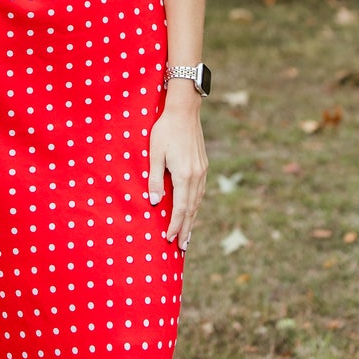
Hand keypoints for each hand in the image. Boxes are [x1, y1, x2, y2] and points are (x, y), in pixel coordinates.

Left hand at [149, 92, 206, 248]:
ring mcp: (202, 171)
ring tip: (187, 235)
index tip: (169, 238)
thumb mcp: (155, 154)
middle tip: (181, 247)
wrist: (184, 111)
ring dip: (192, 220)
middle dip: (186, 229)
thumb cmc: (165, 131)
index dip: (175, 224)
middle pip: (192, 209)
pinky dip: (196, 206)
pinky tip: (192, 211)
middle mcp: (196, 176)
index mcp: (184, 174)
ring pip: (198, 202)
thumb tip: (156, 203)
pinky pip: (200, 192)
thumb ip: (155, 179)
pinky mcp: (203, 166)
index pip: (180, 207)